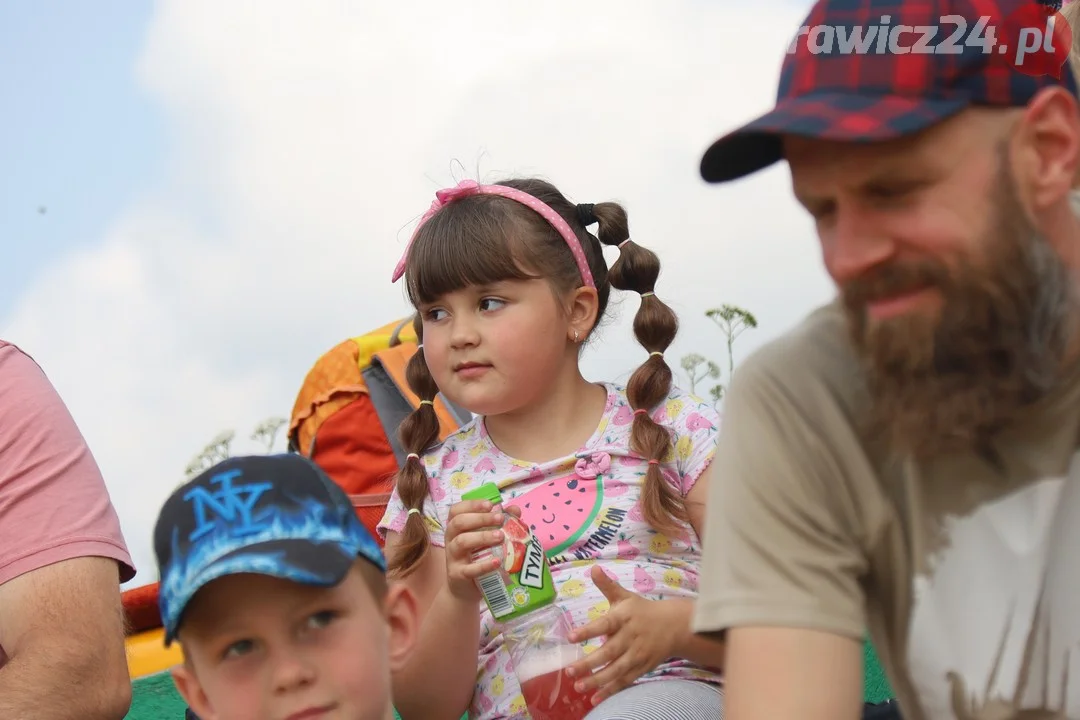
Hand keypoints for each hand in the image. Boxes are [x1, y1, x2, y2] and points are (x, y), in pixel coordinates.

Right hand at [443, 500, 519, 601]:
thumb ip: (499, 523)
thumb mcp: (485, 539)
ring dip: (482, 537)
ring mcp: (453, 557)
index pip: (456, 510)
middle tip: (500, 518)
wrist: (465, 590)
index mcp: (456, 528)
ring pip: (461, 542)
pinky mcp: (457, 575)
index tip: (490, 505)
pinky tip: (497, 562)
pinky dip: (484, 565)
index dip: (471, 505)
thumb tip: (515, 510)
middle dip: (480, 518)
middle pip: (458, 523)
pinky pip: (469, 569)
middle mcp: (451, 540)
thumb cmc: (476, 558)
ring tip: (500, 537)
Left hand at [565, 565, 684, 704]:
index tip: (570, 637)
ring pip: (617, 670)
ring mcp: (637, 654)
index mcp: (624, 617)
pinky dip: (611, 690)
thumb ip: (607, 586)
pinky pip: (625, 681)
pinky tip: (595, 698)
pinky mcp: (642, 667)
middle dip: (590, 663)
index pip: (604, 624)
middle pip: (609, 652)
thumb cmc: (642, 610)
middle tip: (570, 671)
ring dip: (598, 680)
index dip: (588, 631)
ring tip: (579, 687)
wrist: (675, 626)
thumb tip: (592, 567)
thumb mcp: (625, 596)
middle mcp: (630, 637)